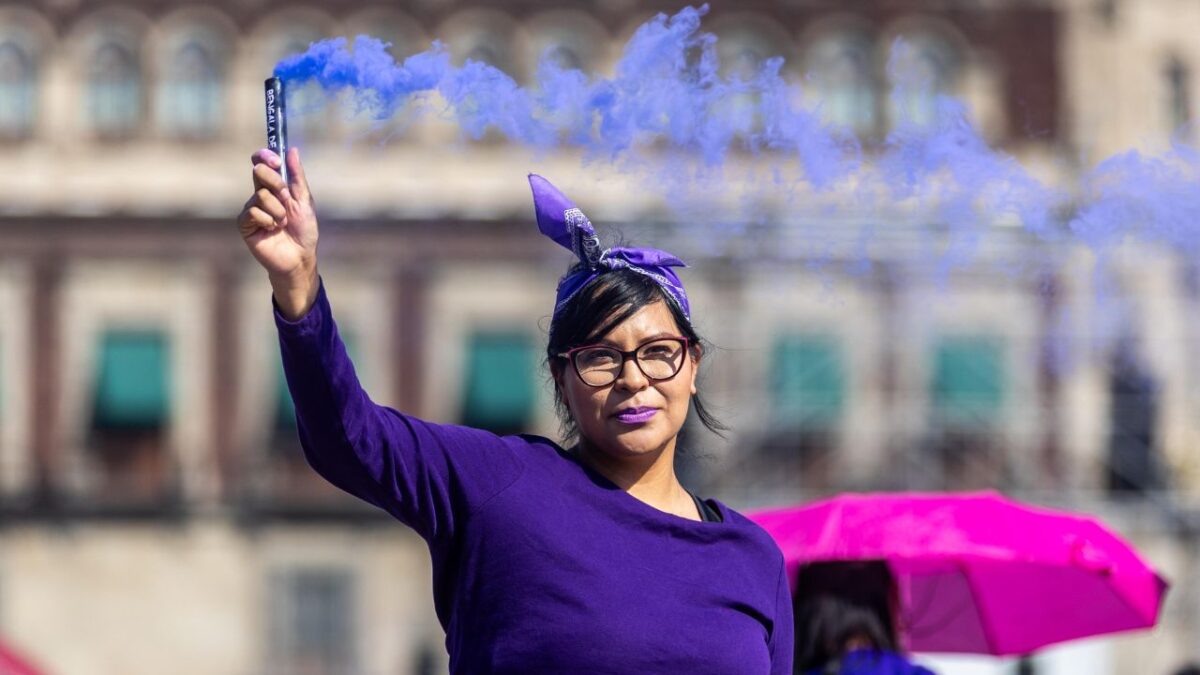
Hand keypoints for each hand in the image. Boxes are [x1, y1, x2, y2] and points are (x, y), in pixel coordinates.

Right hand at [237, 147, 319, 318]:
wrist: (300, 256)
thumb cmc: (304, 230)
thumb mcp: (304, 200)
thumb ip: (297, 176)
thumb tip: (291, 150)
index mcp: (274, 186)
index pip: (262, 162)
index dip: (265, 156)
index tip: (276, 160)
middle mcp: (260, 194)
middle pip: (259, 172)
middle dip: (276, 183)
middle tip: (286, 199)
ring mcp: (251, 208)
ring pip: (260, 195)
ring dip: (278, 210)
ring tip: (283, 223)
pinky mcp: (245, 223)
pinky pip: (254, 212)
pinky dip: (268, 221)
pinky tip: (272, 230)